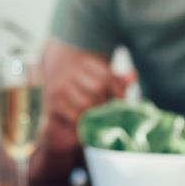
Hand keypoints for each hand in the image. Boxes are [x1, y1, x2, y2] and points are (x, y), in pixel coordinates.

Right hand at [37, 39, 134, 170]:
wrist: (51, 87)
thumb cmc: (82, 81)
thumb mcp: (98, 75)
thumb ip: (117, 79)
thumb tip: (133, 76)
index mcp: (84, 61)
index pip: (107, 75)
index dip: (119, 90)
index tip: (122, 101)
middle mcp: (70, 72)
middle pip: (98, 88)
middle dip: (109, 103)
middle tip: (114, 113)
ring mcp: (60, 87)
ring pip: (87, 104)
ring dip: (98, 115)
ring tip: (103, 119)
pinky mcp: (52, 103)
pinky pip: (75, 117)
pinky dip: (85, 123)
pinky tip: (89, 124)